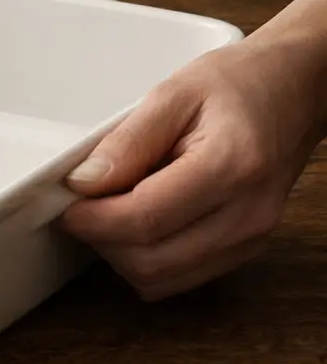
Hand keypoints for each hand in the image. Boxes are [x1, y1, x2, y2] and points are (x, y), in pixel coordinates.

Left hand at [61, 33, 326, 300]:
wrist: (294, 91)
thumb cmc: (239, 83)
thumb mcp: (174, 92)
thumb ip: (128, 140)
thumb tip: (84, 182)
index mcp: (230, 166)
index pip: (145, 219)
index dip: (95, 220)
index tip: (68, 204)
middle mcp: (247, 214)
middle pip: (151, 261)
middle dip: (103, 241)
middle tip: (84, 208)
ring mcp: (251, 239)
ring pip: (163, 280)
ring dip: (122, 255)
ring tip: (111, 212)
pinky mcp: (246, 250)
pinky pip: (181, 277)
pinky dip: (148, 260)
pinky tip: (140, 223)